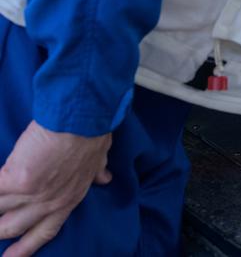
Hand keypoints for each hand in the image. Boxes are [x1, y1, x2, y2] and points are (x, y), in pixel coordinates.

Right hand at [0, 121, 111, 256]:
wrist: (81, 118)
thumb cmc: (91, 132)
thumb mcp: (99, 156)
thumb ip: (97, 171)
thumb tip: (104, 178)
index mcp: (70, 198)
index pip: (47, 230)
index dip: (27, 245)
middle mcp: (49, 202)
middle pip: (15, 227)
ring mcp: (30, 194)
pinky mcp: (14, 181)